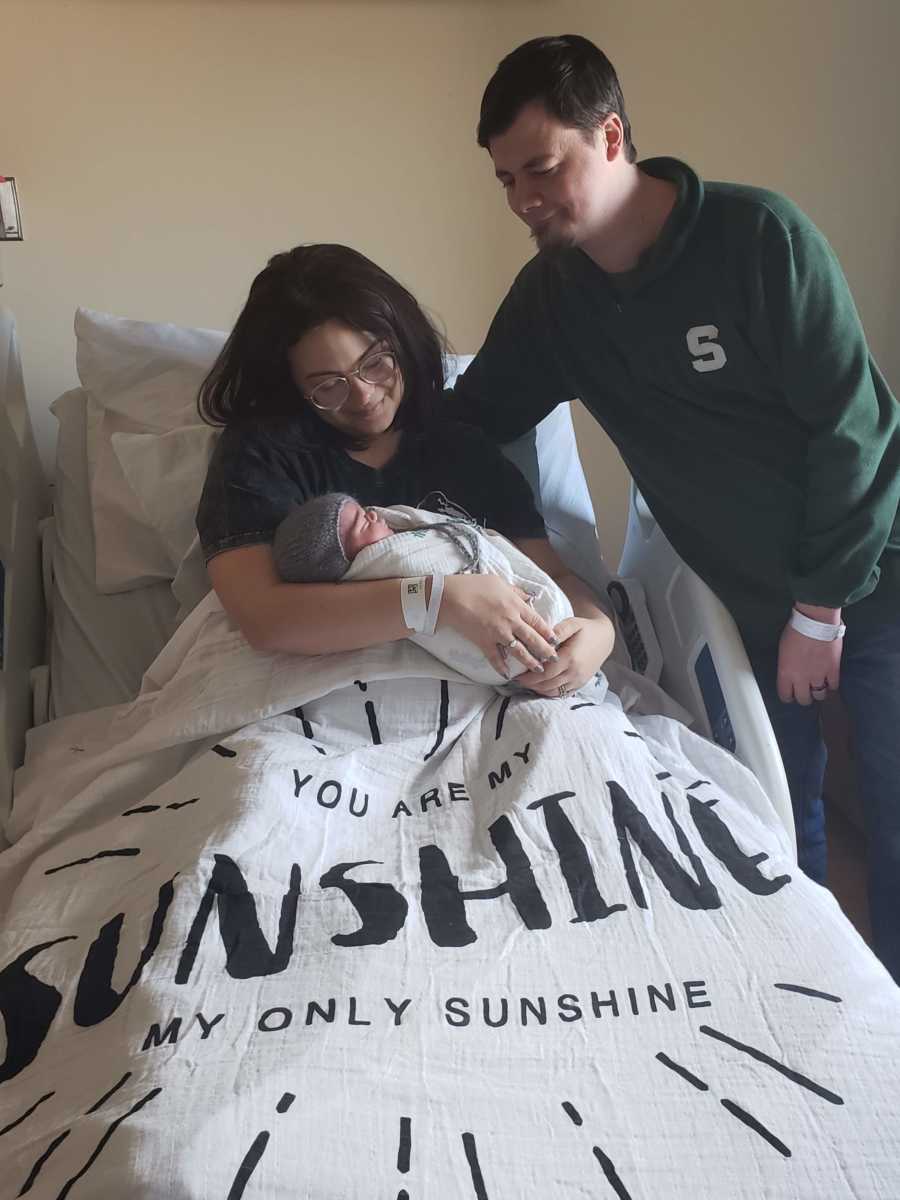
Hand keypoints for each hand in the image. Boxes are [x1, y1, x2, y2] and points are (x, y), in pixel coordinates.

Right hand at [439, 575, 558, 676]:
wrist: (451, 597)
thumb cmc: (474, 585)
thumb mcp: (499, 582)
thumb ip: (516, 592)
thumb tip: (528, 598)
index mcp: (516, 605)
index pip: (538, 621)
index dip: (548, 632)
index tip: (556, 641)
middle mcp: (511, 621)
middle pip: (533, 639)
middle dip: (545, 650)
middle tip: (554, 659)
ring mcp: (498, 633)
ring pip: (519, 651)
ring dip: (530, 662)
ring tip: (538, 670)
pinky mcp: (484, 642)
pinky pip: (495, 658)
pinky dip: (501, 667)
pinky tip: (507, 675)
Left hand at [518, 615, 615, 696]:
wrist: (604, 638)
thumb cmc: (585, 629)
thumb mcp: (572, 624)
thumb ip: (557, 632)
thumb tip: (542, 640)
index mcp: (570, 658)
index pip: (545, 673)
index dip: (529, 677)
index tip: (517, 675)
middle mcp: (574, 673)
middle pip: (547, 684)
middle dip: (530, 684)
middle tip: (517, 680)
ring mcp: (578, 680)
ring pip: (553, 691)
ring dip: (538, 689)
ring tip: (527, 683)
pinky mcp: (580, 684)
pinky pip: (562, 694)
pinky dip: (549, 692)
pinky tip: (540, 686)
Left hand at [776, 622, 842, 704]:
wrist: (815, 622)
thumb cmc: (796, 630)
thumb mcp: (783, 650)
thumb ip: (787, 664)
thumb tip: (790, 670)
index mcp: (785, 672)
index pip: (785, 695)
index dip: (788, 696)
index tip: (790, 694)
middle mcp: (801, 678)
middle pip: (803, 699)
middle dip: (804, 697)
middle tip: (805, 692)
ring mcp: (818, 676)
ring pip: (819, 696)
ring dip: (818, 692)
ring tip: (818, 686)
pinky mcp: (833, 670)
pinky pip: (834, 686)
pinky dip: (832, 685)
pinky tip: (829, 680)